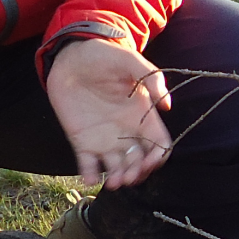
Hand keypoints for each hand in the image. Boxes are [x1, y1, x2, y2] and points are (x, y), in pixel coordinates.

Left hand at [46, 39, 172, 188]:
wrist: (71, 57)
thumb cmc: (104, 56)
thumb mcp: (130, 61)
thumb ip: (152, 79)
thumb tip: (166, 106)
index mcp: (143, 116)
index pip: (159, 144)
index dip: (158, 156)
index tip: (151, 161)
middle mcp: (126, 132)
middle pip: (138, 162)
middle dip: (136, 173)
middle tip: (128, 176)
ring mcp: (104, 138)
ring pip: (116, 168)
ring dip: (117, 179)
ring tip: (112, 182)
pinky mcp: (82, 141)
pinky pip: (87, 164)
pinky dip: (89, 175)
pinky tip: (89, 178)